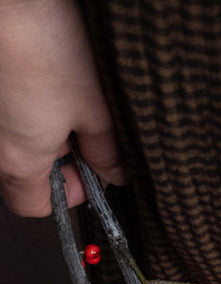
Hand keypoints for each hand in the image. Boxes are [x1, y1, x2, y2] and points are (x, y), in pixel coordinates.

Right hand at [0, 0, 125, 216]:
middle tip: (84, 128)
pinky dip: (29, 101)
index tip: (91, 171)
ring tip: (65, 93)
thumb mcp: (96, 111)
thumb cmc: (45, 46)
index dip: (68, 194)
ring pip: (17, 135)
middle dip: (59, 156)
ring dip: (44, 124)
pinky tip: (46, 74)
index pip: (34, 206)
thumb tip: (115, 174)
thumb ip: (107, 152)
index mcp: (16, 159)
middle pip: (25, 169)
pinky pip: (9, 110)